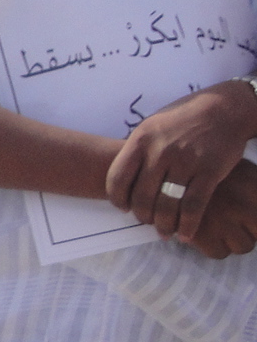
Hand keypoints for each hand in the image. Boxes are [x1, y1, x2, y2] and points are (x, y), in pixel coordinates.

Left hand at [106, 79, 256, 241]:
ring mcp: (185, 162)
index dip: (118, 199)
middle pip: (141, 197)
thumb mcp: (152, 125)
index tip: (123, 208)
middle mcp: (160, 152)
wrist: (224, 108)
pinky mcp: (209, 171)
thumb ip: (137, 150)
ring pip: (166, 205)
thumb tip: (124, 178)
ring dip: (163, 225)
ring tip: (165, 232)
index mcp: (140, 140)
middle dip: (142, 216)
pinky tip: (185, 234)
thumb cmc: (184, 118)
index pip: (117, 178)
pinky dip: (187, 225)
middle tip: (148, 221)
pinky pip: (193, 206)